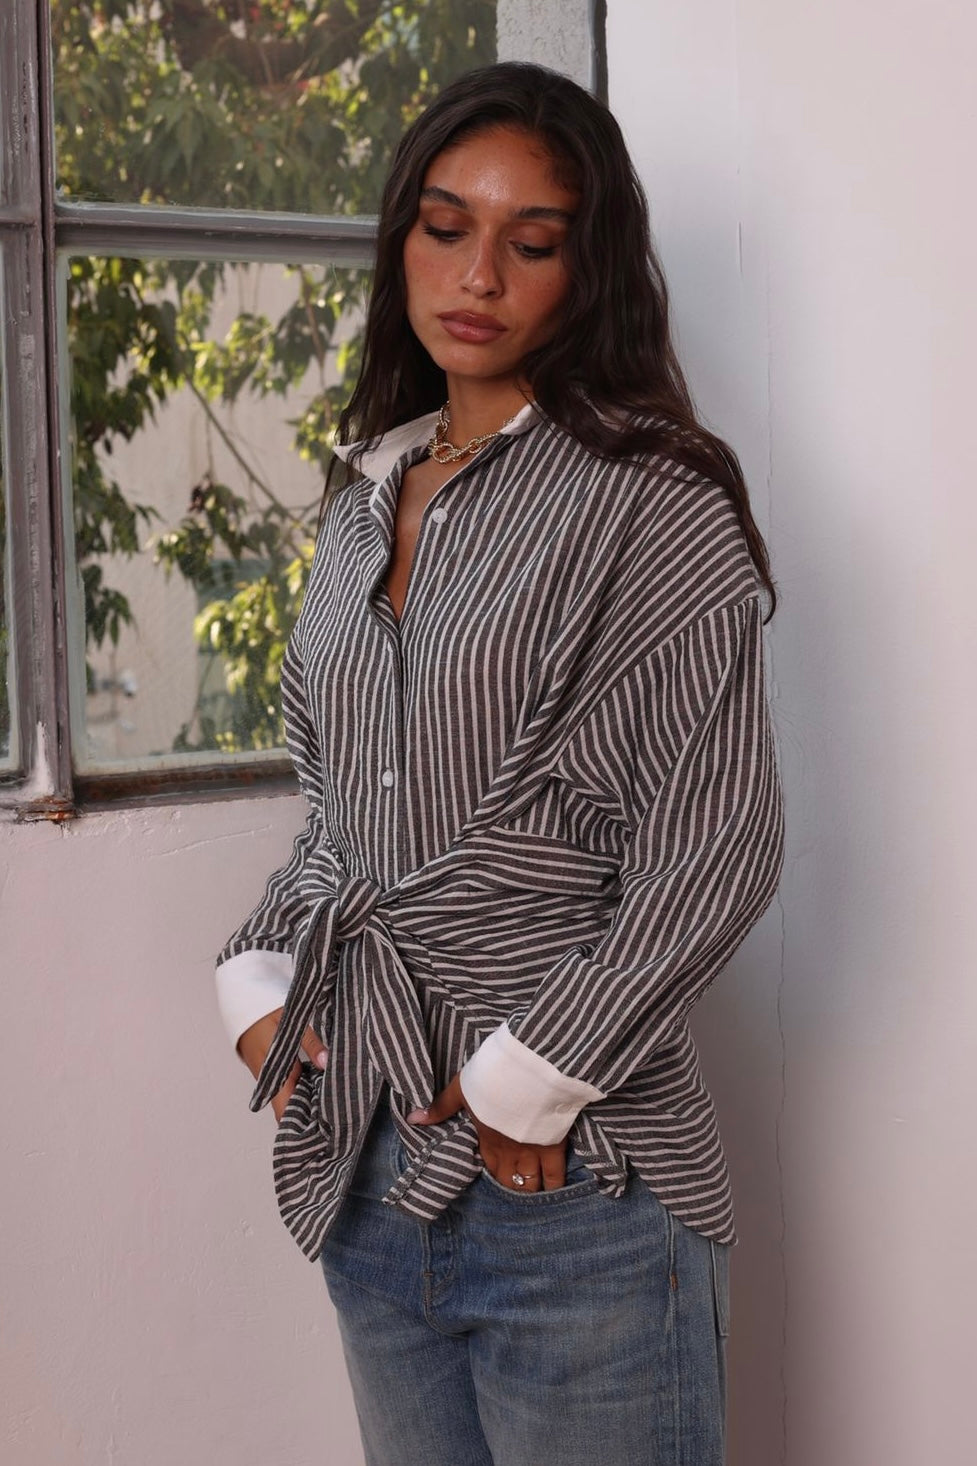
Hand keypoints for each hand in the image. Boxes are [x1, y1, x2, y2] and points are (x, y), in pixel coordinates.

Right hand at [237, 1008, 326, 1122]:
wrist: (241, 997)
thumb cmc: (264, 1008)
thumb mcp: (291, 1022)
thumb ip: (311, 1043)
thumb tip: (327, 1063)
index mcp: (273, 1072)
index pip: (285, 1112)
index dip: (302, 1125)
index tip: (325, 1129)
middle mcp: (269, 1079)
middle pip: (290, 1108)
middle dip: (311, 1115)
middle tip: (338, 1116)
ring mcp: (269, 1074)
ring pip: (290, 1097)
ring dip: (309, 1100)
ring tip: (335, 1102)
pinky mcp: (271, 1068)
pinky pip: (288, 1085)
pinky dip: (304, 1087)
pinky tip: (321, 1082)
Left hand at [407, 1073, 566, 1190]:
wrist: (527, 1069)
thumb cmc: (493, 1076)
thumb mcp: (461, 1087)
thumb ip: (441, 1106)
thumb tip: (413, 1119)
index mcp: (486, 1137)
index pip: (487, 1165)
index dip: (491, 1174)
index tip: (494, 1179)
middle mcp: (508, 1151)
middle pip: (508, 1180)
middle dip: (510, 1188)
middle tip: (514, 1193)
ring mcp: (532, 1151)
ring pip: (530, 1183)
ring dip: (529, 1192)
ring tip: (531, 1197)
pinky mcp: (553, 1146)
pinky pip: (555, 1175)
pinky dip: (554, 1186)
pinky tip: (554, 1192)